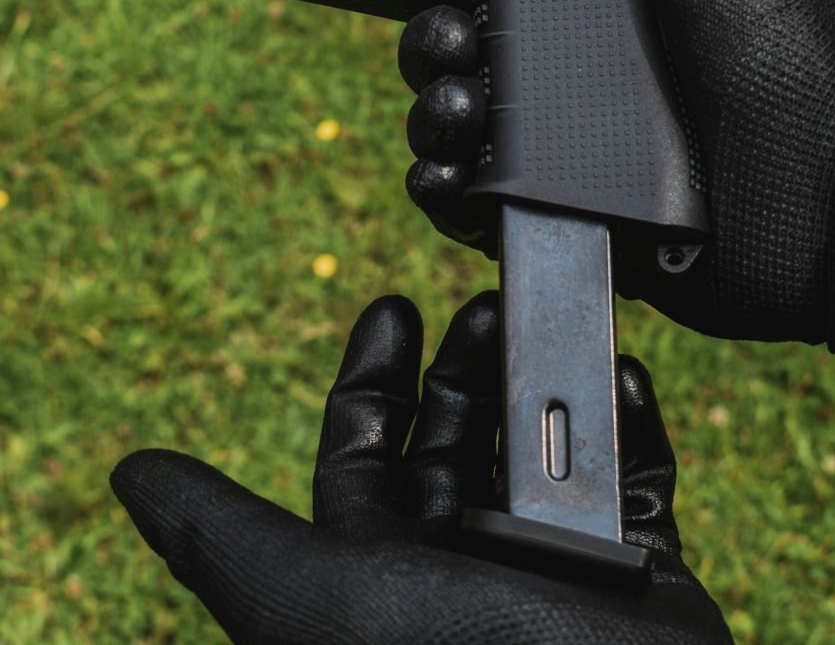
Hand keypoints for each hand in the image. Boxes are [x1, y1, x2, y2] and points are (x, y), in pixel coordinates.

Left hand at [110, 293, 730, 643]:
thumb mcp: (314, 597)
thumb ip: (224, 535)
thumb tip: (131, 471)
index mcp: (381, 574)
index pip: (361, 452)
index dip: (369, 377)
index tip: (390, 308)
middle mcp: (462, 569)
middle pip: (455, 436)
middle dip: (466, 362)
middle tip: (483, 303)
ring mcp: (552, 569)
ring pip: (542, 448)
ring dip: (547, 376)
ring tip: (554, 317)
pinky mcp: (638, 572)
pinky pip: (638, 482)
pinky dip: (633, 428)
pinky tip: (622, 377)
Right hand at [398, 0, 834, 345]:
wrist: (823, 185)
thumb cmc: (772, 40)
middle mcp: (567, 53)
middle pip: (448, 37)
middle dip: (426, 37)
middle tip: (454, 40)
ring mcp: (559, 136)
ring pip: (447, 117)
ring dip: (431, 111)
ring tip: (463, 111)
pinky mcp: (555, 207)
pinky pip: (467, 199)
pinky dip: (441, 189)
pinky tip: (452, 179)